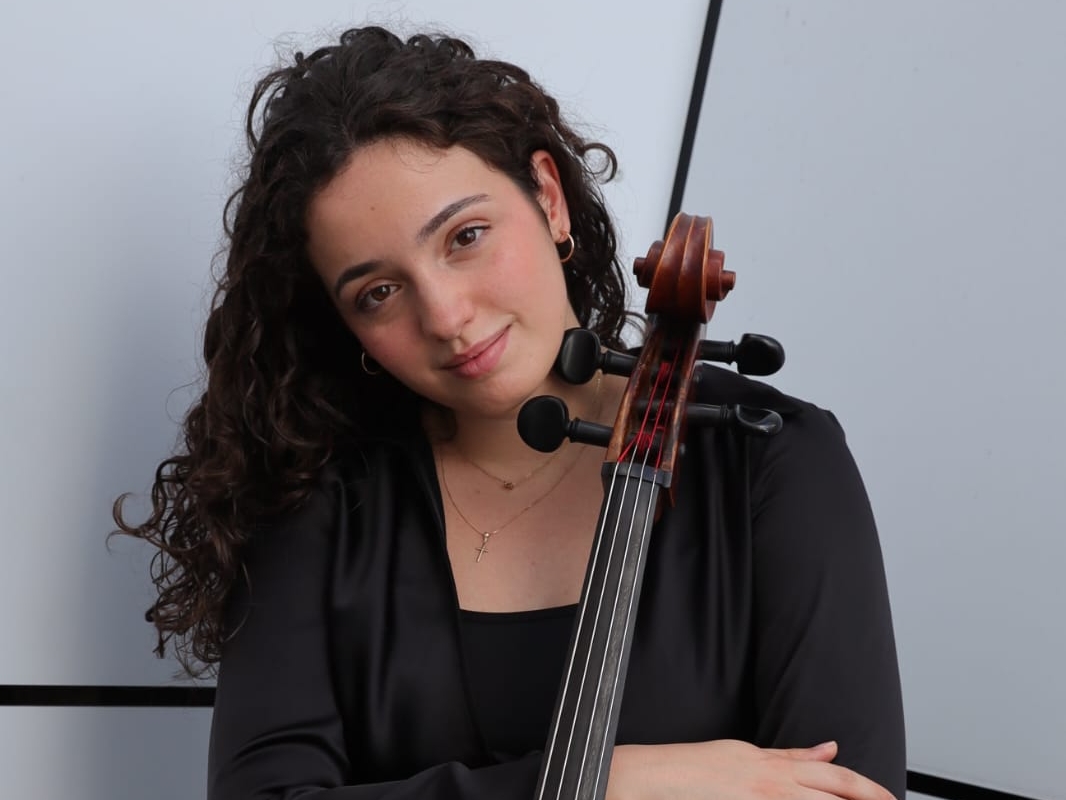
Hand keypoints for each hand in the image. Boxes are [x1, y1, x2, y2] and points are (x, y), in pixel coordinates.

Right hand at [606, 739, 894, 799]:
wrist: (660, 780)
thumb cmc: (698, 766)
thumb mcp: (747, 754)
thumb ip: (791, 756)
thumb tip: (829, 748)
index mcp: (776, 768)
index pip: (835, 778)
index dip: (867, 790)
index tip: (888, 798)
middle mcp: (776, 789)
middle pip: (834, 797)